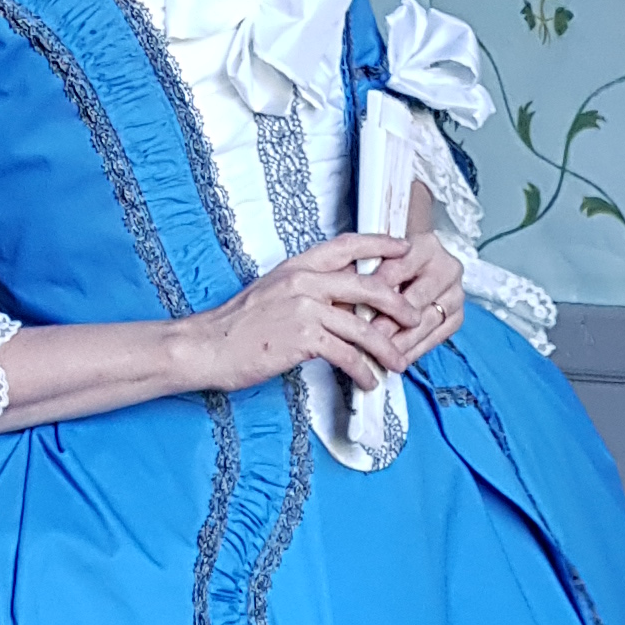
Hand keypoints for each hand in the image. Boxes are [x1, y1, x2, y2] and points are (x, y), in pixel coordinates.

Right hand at [179, 241, 408, 398]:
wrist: (208, 345)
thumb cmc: (240, 325)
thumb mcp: (277, 293)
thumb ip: (310, 290)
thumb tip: (344, 300)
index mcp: (299, 265)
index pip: (348, 245)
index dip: (380, 243)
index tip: (405, 245)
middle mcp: (304, 281)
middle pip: (368, 285)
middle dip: (398, 303)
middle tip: (415, 318)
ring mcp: (304, 308)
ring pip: (362, 326)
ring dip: (386, 348)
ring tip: (399, 363)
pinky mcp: (302, 338)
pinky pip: (346, 354)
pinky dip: (363, 370)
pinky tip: (369, 381)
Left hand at [337, 220, 465, 377]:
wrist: (417, 268)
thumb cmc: (390, 263)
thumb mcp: (376, 258)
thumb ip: (363, 273)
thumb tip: (345, 300)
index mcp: (426, 245)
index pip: (399, 268)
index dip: (377, 289)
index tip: (358, 308)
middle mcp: (447, 266)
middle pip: (417, 298)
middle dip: (391, 321)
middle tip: (370, 337)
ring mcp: (456, 292)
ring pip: (429, 321)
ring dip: (404, 340)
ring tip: (381, 354)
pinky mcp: (458, 316)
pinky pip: (438, 337)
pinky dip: (416, 350)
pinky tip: (398, 359)